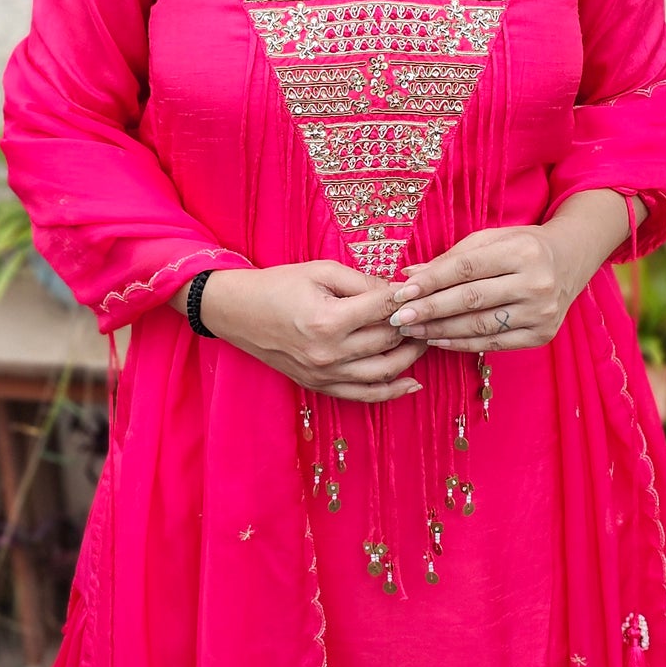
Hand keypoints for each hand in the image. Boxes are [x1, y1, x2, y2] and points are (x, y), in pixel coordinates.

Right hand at [185, 260, 425, 402]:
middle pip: (388, 341)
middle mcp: (328, 353)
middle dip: (412, 324)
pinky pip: (364, 395)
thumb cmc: (278, 286)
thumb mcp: (320, 271)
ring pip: (384, 371)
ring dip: (411, 357)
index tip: (420, 289)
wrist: (238, 313)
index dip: (405, 297)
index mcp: (328, 320)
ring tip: (425, 339)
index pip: (383, 309)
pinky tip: (413, 383)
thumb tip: (397, 291)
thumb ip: (361, 282)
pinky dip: (392, 392)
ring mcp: (324, 374)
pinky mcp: (320, 385)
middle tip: (427, 311)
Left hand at [387, 191, 633, 352]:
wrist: (571, 261)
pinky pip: (493, 343)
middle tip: (398, 318)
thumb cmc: (522, 246)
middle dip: (429, 310)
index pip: (466, 269)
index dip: (430, 282)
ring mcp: (541, 313)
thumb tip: (408, 275)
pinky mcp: (542, 335)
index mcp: (522, 251)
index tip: (401, 292)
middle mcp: (536, 283)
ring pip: (479, 326)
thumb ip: (450, 258)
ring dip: (440, 330)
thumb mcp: (490, 240)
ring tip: (411, 330)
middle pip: (471, 300)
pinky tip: (437, 340)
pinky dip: (461, 343)